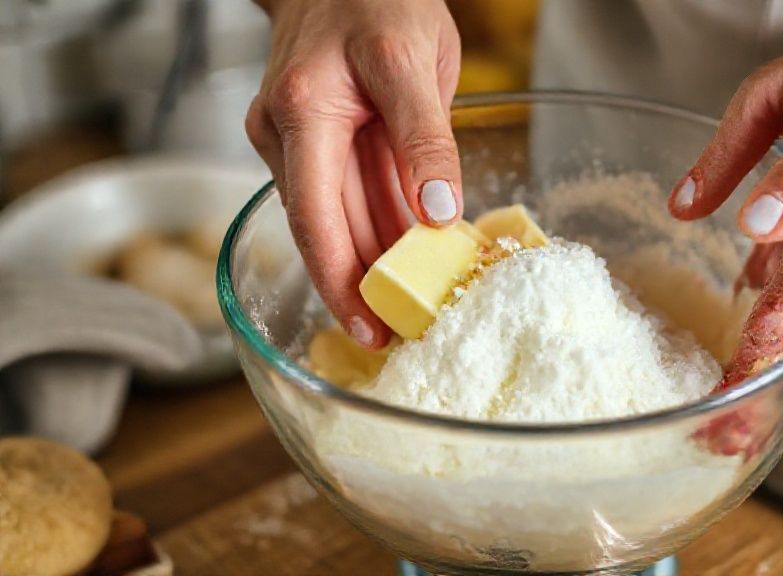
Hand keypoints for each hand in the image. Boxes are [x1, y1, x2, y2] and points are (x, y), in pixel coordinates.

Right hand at [247, 0, 461, 347]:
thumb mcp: (413, 60)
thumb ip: (426, 136)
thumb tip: (440, 211)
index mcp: (302, 115)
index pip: (315, 220)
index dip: (340, 283)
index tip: (368, 329)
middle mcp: (287, 135)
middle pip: (325, 231)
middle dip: (362, 286)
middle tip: (403, 333)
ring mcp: (298, 141)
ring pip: (339, 218)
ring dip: (376, 261)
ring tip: (415, 305)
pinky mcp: (319, 143)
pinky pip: (349, 196)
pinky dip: (380, 227)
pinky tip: (411, 255)